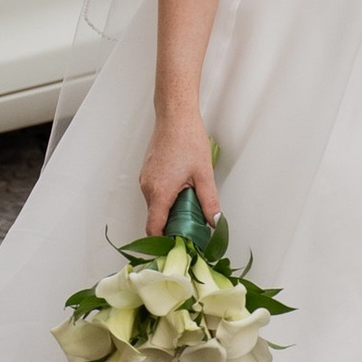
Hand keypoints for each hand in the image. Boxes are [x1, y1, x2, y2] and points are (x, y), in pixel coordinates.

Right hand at [137, 108, 217, 236]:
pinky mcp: (147, 172)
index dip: (164, 240)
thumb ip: (209, 202)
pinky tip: (182, 188)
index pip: (154, 228)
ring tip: (190, 201)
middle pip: (155, 218)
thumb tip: (215, 221)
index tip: (177, 244)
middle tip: (192, 224)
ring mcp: (145, 179)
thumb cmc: (187, 139)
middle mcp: (147, 187)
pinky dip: (166, 197)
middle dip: (172, 224)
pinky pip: (154, 193)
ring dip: (170, 209)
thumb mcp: (204, 174)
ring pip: (155, 205)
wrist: (175, 116)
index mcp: (160, 191)